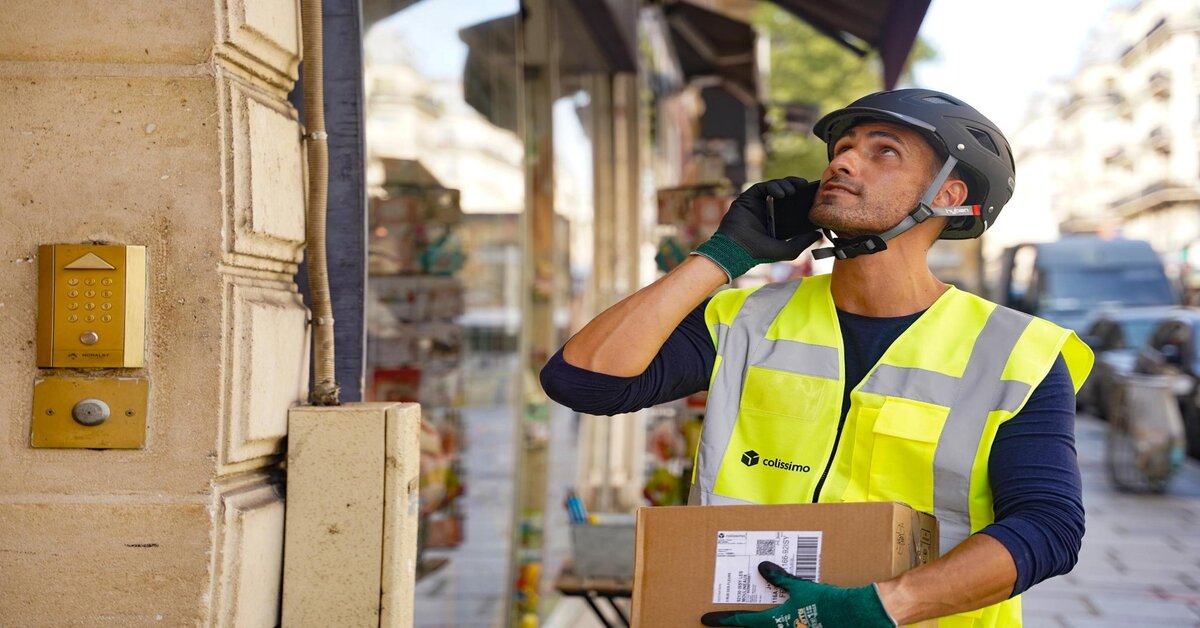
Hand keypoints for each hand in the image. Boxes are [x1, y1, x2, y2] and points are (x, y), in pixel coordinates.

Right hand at [692, 177, 821, 280]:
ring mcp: (757, 204)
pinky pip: (762, 187)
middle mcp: (768, 211)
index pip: (793, 205)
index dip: (803, 198)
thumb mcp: (788, 250)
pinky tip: (780, 193)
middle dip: (795, 186)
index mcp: (777, 221)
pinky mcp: (748, 198)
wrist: (737, 249)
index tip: (813, 194)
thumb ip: (803, 242)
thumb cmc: (760, 252)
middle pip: (785, 192)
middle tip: (805, 186)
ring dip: (785, 185)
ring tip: (792, 191)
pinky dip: (772, 186)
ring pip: (774, 187)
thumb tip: (818, 234)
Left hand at [700, 561, 894, 627]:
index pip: (742, 621)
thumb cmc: (828, 602)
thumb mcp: (801, 587)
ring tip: (762, 612)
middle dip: (740, 623)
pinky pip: (791, 627)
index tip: (706, 619)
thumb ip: (780, 578)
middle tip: (728, 618)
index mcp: (776, 622)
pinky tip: (791, 614)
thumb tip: (763, 567)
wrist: (857, 616)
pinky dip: (785, 621)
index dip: (723, 620)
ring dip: (765, 621)